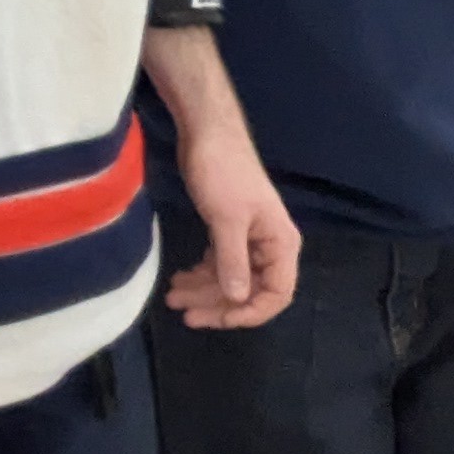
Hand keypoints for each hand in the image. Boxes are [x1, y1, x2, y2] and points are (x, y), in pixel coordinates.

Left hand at [163, 121, 300, 330]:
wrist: (206, 133)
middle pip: (249, 290)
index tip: (220, 320)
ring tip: (172, 297)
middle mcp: (270, 245)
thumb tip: (238, 299)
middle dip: (217, 304)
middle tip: (183, 313)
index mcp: (281, 244)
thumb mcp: (227, 219)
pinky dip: (202, 273)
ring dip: (203, 290)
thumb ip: (233, 261)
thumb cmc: (222, 173)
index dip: (251, 312)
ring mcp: (249, 239)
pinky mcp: (229, 230)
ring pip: (231, 278)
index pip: (277, 293)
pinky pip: (219, 262)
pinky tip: (181, 278)